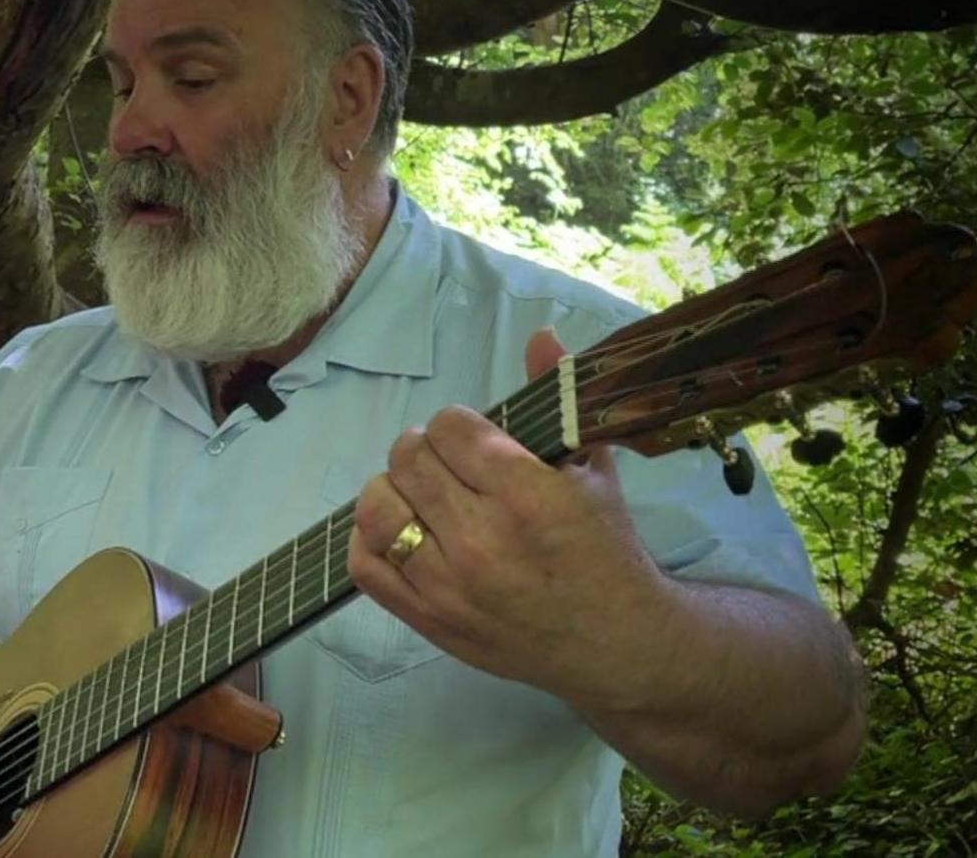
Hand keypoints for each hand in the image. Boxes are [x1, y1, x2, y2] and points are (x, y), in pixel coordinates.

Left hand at [345, 327, 673, 706]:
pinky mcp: (426, 618)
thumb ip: (557, 400)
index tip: (474, 439)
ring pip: (377, 507)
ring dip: (393, 490)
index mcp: (525, 495)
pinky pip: (363, 564)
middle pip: (407, 460)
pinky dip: (370, 539)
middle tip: (445, 464)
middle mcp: (481, 539)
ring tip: (420, 495)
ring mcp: (448, 584)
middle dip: (424, 450)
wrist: (613, 642)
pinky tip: (400, 530)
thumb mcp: (594, 470)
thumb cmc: (604, 550)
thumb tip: (541, 334)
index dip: (459, 425)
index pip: (450, 426)